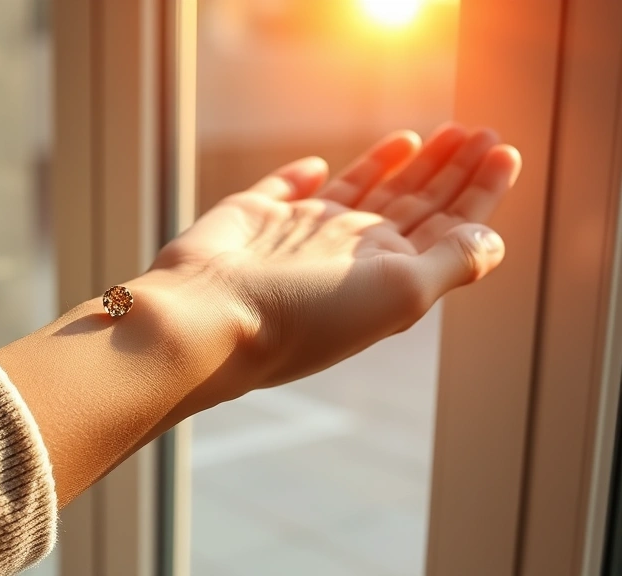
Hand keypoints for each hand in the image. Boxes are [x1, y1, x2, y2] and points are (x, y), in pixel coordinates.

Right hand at [150, 123, 520, 404]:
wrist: (211, 315)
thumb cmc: (305, 315)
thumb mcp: (401, 293)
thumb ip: (453, 262)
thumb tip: (492, 240)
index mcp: (388, 275)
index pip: (448, 228)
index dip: (479, 191)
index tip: (502, 151)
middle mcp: (349, 256)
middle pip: (411, 205)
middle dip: (447, 170)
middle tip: (476, 132)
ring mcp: (301, 235)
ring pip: (360, 192)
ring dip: (397, 164)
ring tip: (430, 135)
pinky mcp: (256, 217)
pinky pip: (287, 189)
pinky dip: (306, 175)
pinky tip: (323, 165)